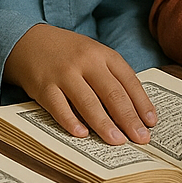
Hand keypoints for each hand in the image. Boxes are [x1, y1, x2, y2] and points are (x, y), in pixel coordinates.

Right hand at [4, 25, 157, 145]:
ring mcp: (64, 73)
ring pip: (87, 101)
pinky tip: (81, 134)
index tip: (151, 123)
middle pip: (112, 93)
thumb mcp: (96, 56)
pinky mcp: (43, 85)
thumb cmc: (70, 54)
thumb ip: (113, 78)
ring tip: (117, 141)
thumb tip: (134, 112)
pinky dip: (70, 121)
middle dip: (128, 118)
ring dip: (104, 123)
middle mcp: (86, 62)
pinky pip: (58, 105)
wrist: (30, 41)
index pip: (129, 81)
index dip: (142, 103)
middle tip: (140, 138)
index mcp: (104, 55)